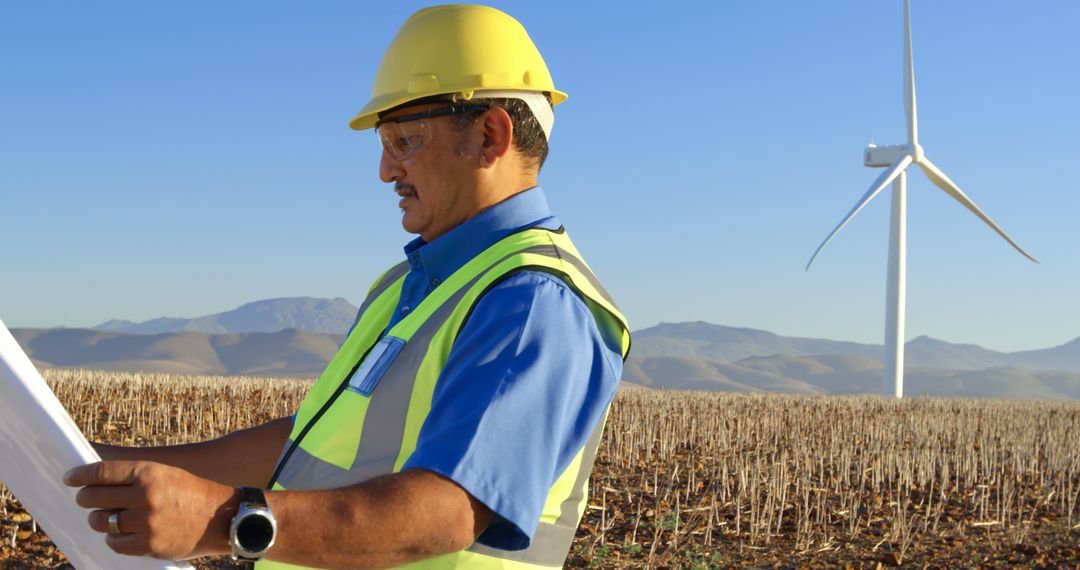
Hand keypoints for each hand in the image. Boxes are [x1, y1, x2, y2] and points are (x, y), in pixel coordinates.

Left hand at [64, 461, 239, 559]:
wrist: (223, 518)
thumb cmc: (192, 493)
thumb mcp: (166, 475)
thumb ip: (135, 477)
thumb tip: (96, 483)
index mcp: (149, 472)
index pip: (102, 472)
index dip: (80, 475)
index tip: (70, 478)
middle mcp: (145, 495)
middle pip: (95, 497)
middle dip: (85, 499)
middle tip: (85, 500)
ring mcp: (146, 521)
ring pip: (102, 522)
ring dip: (100, 520)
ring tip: (107, 518)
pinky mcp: (148, 544)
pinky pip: (115, 543)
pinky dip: (115, 539)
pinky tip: (122, 533)